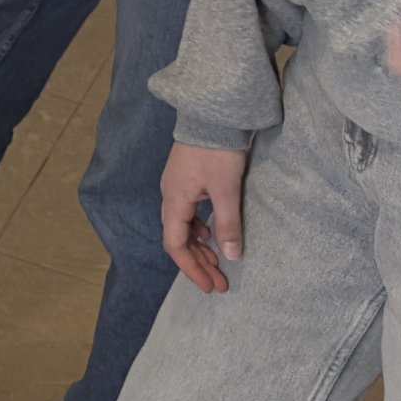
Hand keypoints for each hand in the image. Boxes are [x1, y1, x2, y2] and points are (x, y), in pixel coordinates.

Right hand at [159, 141, 247, 293]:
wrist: (212, 114)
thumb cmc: (217, 152)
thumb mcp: (226, 190)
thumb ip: (228, 224)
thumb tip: (230, 256)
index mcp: (174, 201)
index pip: (176, 245)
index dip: (192, 269)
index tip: (211, 286)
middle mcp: (169, 196)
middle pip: (177, 238)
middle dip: (197, 263)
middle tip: (219, 282)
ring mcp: (176, 186)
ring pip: (182, 227)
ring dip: (198, 247)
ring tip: (217, 262)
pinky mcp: (186, 179)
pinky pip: (187, 213)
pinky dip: (198, 230)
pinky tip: (210, 234)